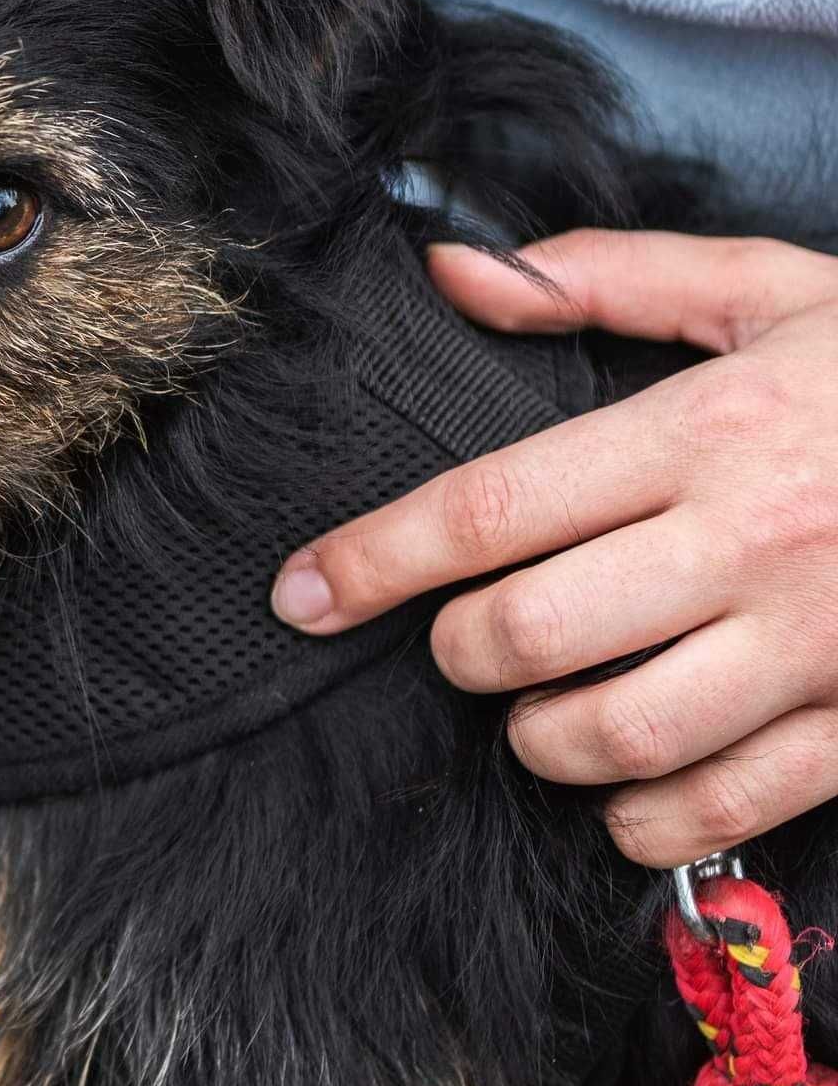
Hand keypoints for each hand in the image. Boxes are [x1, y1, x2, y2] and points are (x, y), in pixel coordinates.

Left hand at [270, 230, 837, 866]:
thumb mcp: (766, 289)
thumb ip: (607, 278)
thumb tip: (454, 271)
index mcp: (705, 431)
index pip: (489, 508)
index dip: (372, 558)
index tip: (299, 591)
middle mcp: (748, 542)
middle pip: (530, 633)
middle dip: (456, 650)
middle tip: (457, 634)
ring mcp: (813, 644)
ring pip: (616, 734)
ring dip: (537, 736)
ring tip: (531, 705)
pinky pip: (727, 805)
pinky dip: (643, 814)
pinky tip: (620, 783)